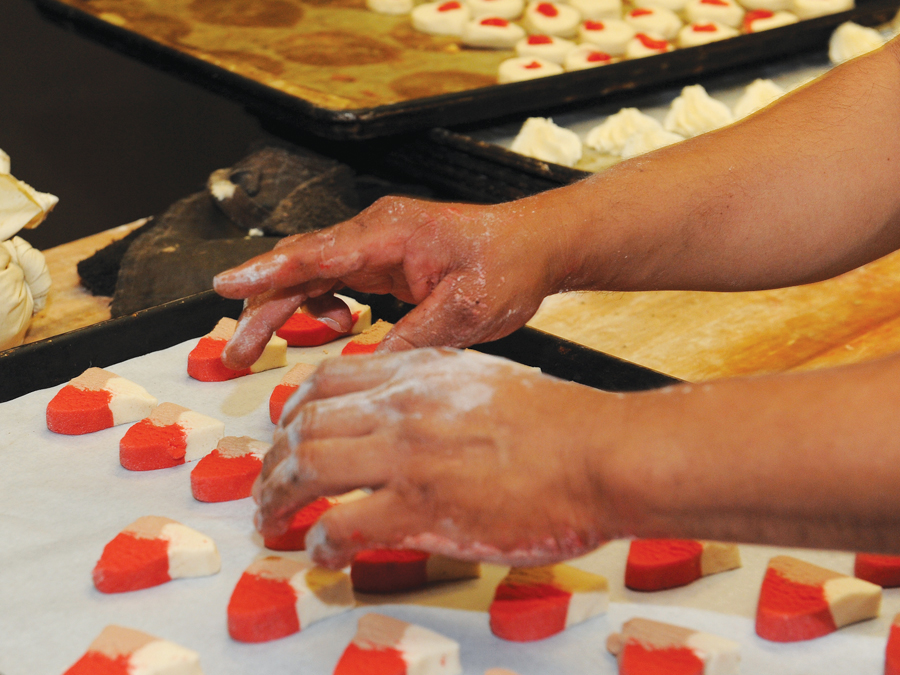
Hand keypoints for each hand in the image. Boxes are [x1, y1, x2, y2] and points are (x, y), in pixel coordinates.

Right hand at [213, 196, 571, 368]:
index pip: (317, 253)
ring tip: (260, 349)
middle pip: (300, 266)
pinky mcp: (383, 260)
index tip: (226, 285)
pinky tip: (341, 325)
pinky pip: (334, 279)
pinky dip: (323, 304)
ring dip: (283, 309)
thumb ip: (413, 337)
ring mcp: (376, 244)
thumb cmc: (507, 265)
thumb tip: (367, 368)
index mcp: (390, 234)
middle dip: (262, 307)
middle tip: (236, 353)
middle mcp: (375, 233)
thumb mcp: (465, 311)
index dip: (268, 272)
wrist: (533, 247)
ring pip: (310, 274)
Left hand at [252, 348, 621, 567]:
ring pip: (307, 469)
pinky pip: (341, 526)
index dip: (293, 409)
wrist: (600, 453)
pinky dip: (321, 544)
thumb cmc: (560, 422)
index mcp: (419, 374)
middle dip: (272, 462)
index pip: (328, 380)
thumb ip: (438, 392)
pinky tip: (323, 555)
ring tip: (271, 522)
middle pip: (305, 427)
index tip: (286, 432)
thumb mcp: (486, 382)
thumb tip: (406, 418)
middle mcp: (402, 408)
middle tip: (265, 489)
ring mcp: (406, 456)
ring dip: (277, 500)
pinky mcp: (419, 509)